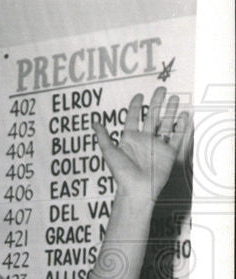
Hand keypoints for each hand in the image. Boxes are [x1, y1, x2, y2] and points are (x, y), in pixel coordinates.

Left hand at [94, 86, 192, 205]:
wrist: (137, 189)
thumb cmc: (121, 172)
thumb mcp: (109, 152)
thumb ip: (103, 136)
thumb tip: (94, 122)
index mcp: (130, 139)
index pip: (133, 118)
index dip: (136, 106)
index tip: (139, 95)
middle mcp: (144, 140)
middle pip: (152, 117)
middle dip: (157, 103)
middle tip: (162, 89)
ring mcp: (157, 146)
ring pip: (166, 124)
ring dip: (170, 111)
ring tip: (175, 98)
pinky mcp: (169, 153)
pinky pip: (177, 137)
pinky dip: (181, 126)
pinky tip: (184, 114)